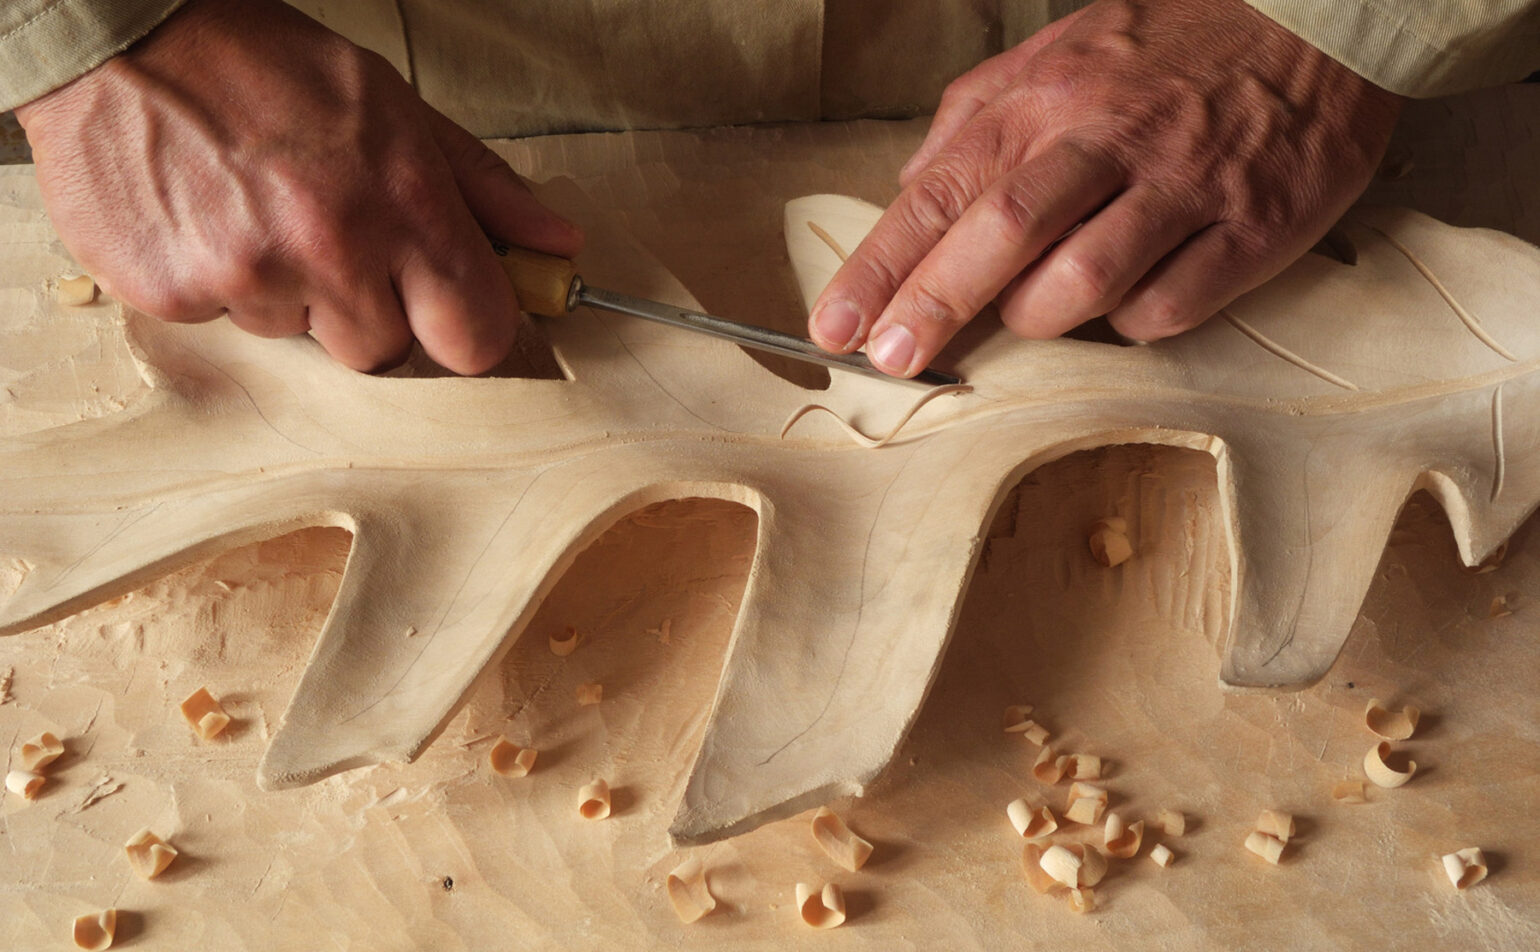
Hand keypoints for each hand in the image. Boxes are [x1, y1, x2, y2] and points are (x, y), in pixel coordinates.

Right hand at [16, 0, 580, 373]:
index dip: (463, 325)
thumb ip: (482, 186)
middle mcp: (332, 248)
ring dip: (289, 293)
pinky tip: (205, 218)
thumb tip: (558, 243)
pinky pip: (225, 325)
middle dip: (367, 308)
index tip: (446, 307)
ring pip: (301, 339)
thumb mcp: (395, 106)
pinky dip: (219, 284)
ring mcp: (248, 277)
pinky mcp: (173, 295)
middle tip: (329, 233)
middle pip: (385, 352)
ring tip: (256, 210)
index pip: (476, 336)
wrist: (119, 35)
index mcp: (403, 203)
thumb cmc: (268, 65)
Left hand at [808, 0, 1402, 376]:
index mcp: (1046, 99)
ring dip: (1038, 318)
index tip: (836, 325)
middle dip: (934, 306)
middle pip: (1001, 233)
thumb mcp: (1056, 54)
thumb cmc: (1167, 49)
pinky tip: (1123, 303)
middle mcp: (1107, 138)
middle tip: (893, 359)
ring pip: (1083, 279)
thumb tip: (909, 186)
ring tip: (1028, 317)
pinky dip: (1130, 323)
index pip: (940, 191)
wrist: (1313, 19)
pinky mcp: (1251, 226)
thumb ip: (973, 118)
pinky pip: (1168, 305)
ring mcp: (1183, 184)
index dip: (881, 266)